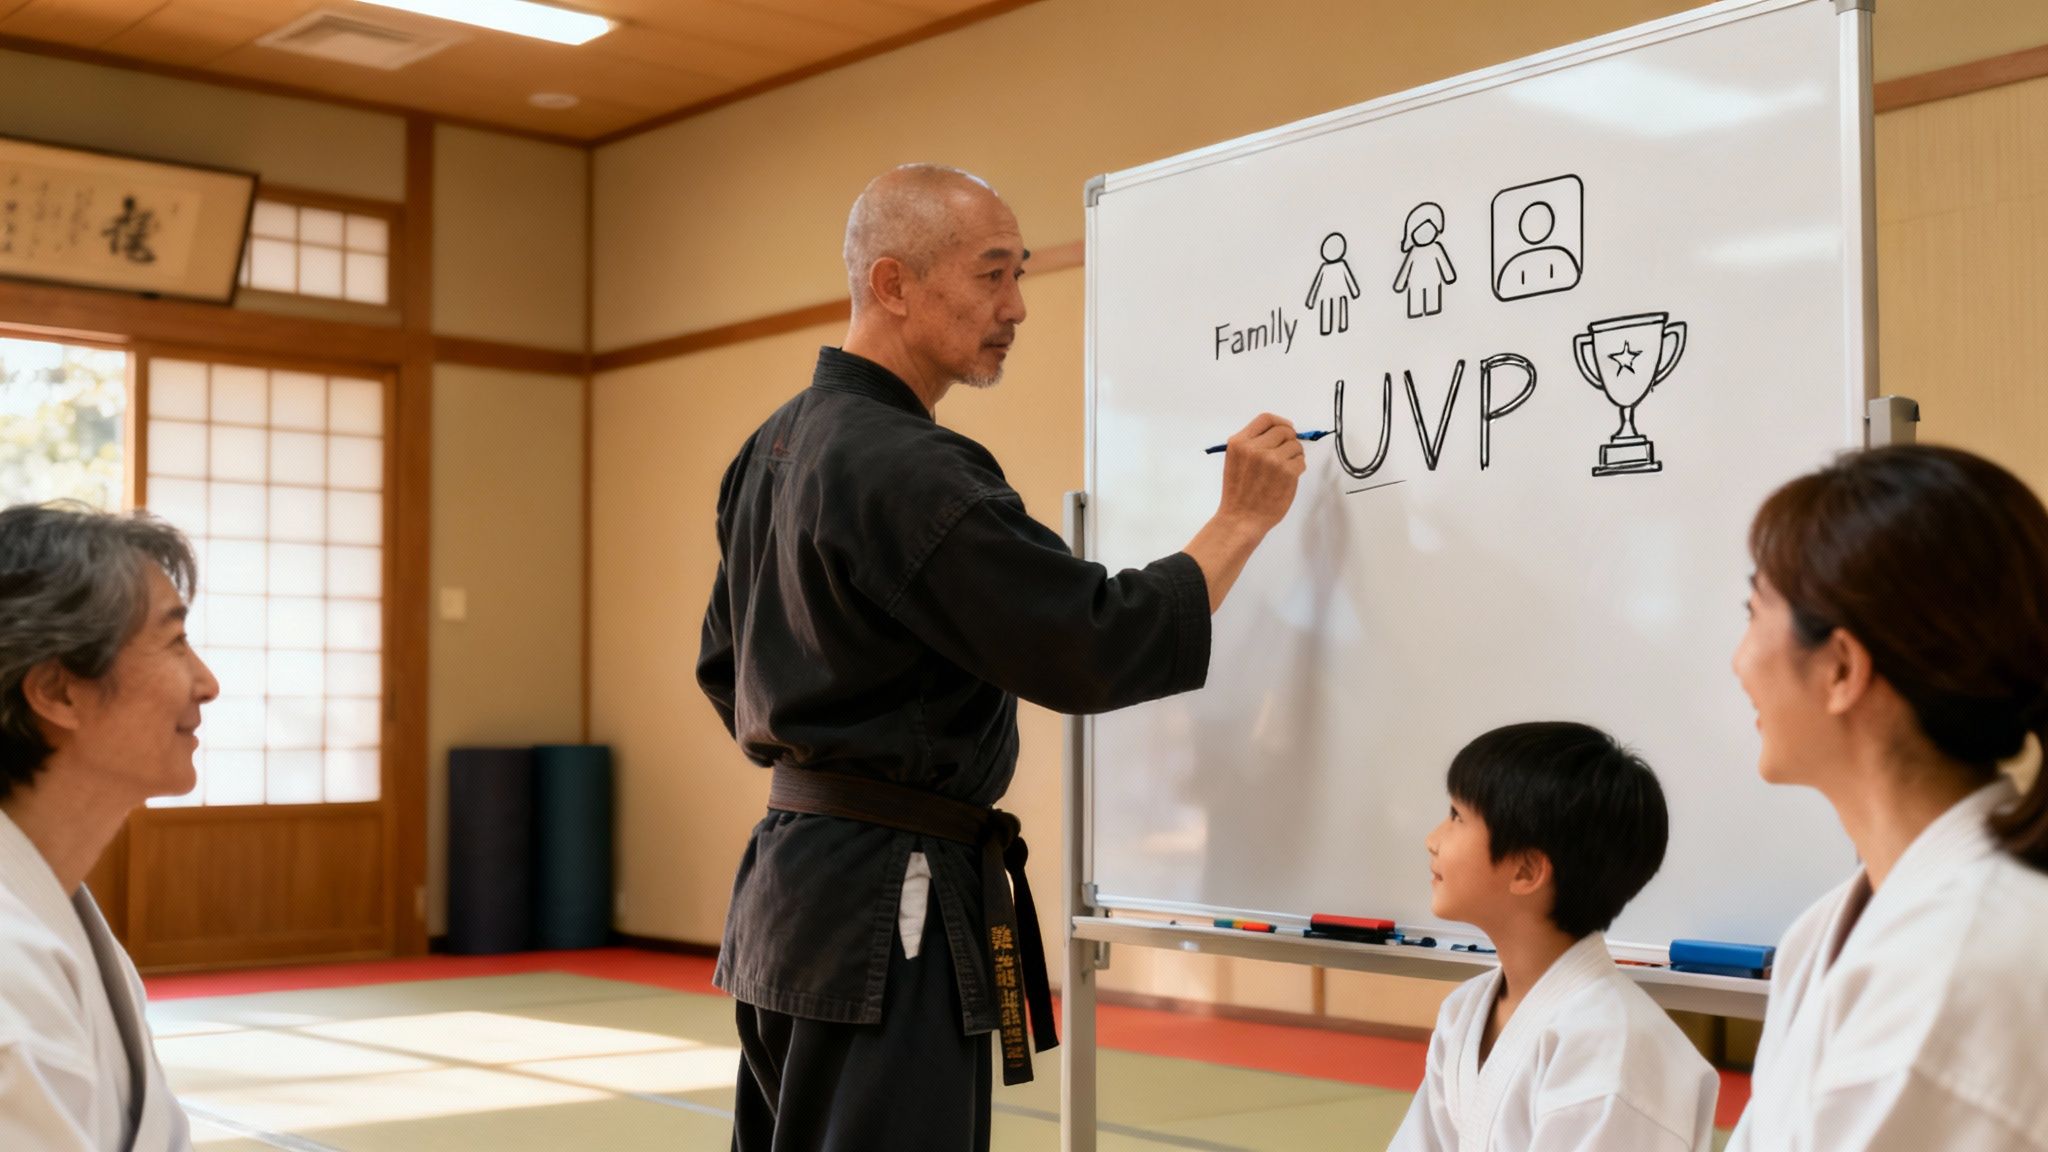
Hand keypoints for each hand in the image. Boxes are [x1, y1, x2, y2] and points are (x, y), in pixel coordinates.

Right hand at [1217, 413, 1306, 533]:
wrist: (1241, 519)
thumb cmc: (1238, 492)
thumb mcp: (1235, 461)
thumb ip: (1251, 444)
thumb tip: (1280, 431)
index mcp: (1239, 443)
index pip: (1265, 419)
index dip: (1280, 422)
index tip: (1286, 429)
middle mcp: (1255, 448)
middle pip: (1284, 431)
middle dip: (1289, 440)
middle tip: (1286, 454)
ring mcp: (1272, 459)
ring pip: (1295, 446)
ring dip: (1294, 455)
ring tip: (1284, 469)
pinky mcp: (1287, 472)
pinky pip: (1301, 461)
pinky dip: (1298, 468)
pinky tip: (1288, 478)